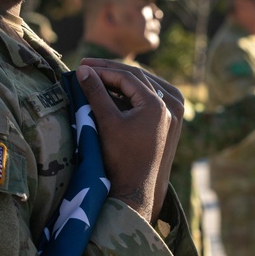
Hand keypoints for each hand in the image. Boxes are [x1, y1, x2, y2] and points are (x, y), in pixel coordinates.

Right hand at [75, 60, 183, 223]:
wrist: (135, 189)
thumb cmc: (119, 158)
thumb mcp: (106, 122)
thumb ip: (95, 93)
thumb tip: (82, 70)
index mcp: (157, 104)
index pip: (127, 76)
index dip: (102, 70)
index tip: (82, 66)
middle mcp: (170, 106)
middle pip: (138, 78)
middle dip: (111, 71)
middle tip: (86, 66)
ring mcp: (172, 114)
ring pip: (144, 86)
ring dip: (121, 79)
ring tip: (97, 75)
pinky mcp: (168, 122)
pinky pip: (150, 97)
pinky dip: (131, 92)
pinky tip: (114, 90)